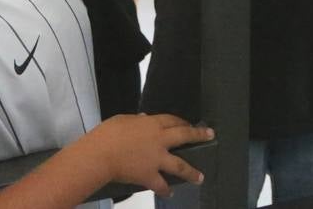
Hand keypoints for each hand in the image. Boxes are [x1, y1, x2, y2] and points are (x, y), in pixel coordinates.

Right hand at [83, 114, 212, 198]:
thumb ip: (136, 121)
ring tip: (200, 177)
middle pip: (184, 135)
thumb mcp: (123, 120)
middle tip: (210, 135)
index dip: (182, 121)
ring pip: (180, 166)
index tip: (189, 123)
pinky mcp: (149, 175)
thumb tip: (143, 119)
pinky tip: (169, 193)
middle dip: (199, 135)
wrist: (101, 155)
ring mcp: (157, 159)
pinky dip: (165, 190)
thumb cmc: (108, 134)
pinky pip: (161, 184)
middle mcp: (160, 140)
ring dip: (191, 172)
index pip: (172, 120)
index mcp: (152, 124)